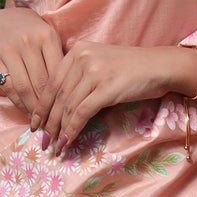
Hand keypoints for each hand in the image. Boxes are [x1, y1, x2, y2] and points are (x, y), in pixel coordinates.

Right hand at [0, 2, 64, 122]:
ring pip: (23, 88)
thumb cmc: (37, 33)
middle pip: (41, 84)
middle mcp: (28, 42)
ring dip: (32, 109)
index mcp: (47, 37)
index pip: (57, 75)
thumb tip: (71, 97)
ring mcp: (9, 50)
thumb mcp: (52, 40)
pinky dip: (17, 102)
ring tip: (40, 121)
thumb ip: (60, 62)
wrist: (8, 16)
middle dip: (48, 109)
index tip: (68, 115)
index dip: (62, 98)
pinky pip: (7, 87)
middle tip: (54, 125)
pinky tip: (25, 110)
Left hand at [35, 41, 196, 151]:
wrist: (161, 67)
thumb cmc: (132, 68)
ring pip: (68, 106)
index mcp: (77, 50)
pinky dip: (73, 129)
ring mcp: (94, 72)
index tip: (35, 123)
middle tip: (42, 141)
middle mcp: (82, 57)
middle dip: (48, 122)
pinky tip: (68, 141)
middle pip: (57, 95)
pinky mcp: (106, 88)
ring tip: (54, 146)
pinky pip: (82, 112)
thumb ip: (79, 69)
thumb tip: (58, 93)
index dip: (41, 105)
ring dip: (59, 130)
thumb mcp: (100, 60)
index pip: (51, 81)